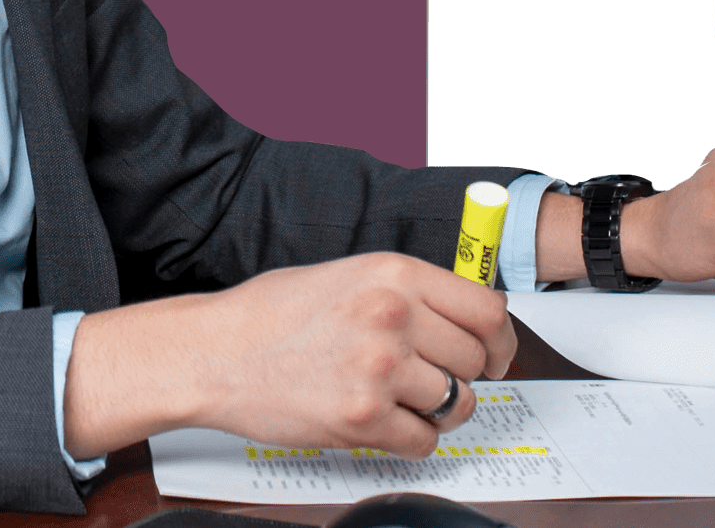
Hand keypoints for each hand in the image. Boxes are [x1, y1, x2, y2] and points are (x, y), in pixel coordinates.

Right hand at [63, 252, 514, 460]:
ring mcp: (380, 368)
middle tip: (440, 382)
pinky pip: (424, 441)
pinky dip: (411, 440)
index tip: (494, 354)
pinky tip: (383, 424)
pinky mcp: (363, 418)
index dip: (499, 339)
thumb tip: (463, 317)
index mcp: (394, 273)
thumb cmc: (272, 314)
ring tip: (403, 402)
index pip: (487, 309)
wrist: (215, 352)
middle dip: (465, 376)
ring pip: (458, 404)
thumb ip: (407, 291)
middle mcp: (393, 315)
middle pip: (477, 359)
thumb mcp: (348, 275)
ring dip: (438, 411)